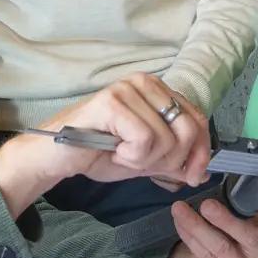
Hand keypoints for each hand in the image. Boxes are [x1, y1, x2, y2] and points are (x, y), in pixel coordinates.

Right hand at [0, 75, 210, 199]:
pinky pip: (144, 140)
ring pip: (166, 138)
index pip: (198, 119)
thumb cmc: (96, 153)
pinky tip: (113, 151)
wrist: (55, 157)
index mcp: (157, 90)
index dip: (201, 152)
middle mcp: (145, 82)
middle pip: (188, 128)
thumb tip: (201, 172)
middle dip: (172, 160)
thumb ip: (172, 160)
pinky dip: (131, 157)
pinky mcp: (113, 102)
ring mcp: (128, 89)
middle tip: (141, 163)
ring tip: (121, 154)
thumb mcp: (145, 159)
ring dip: (144, 160)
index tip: (192, 175)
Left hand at [163, 188, 257, 257]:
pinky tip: (179, 223)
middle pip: (249, 237)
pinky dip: (189, 237)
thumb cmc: (230, 241)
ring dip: (196, 226)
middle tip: (206, 203)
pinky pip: (205, 257)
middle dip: (226, 220)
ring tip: (179, 208)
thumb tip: (248, 172)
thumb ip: (248, 204)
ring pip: (221, 248)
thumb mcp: (242, 221)